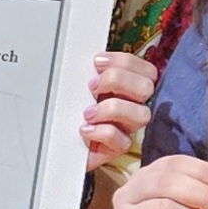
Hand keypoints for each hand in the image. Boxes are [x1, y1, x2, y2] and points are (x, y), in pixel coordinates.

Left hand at [81, 48, 155, 169]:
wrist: (61, 143)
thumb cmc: (74, 113)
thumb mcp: (83, 88)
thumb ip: (95, 74)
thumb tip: (95, 60)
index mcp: (130, 88)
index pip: (146, 70)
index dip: (125, 62)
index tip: (98, 62)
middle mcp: (134, 106)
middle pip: (146, 87)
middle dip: (117, 80)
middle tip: (92, 86)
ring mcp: (129, 128)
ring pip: (141, 114)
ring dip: (112, 108)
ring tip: (88, 112)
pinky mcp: (118, 148)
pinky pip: (122, 140)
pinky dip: (101, 132)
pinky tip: (85, 129)